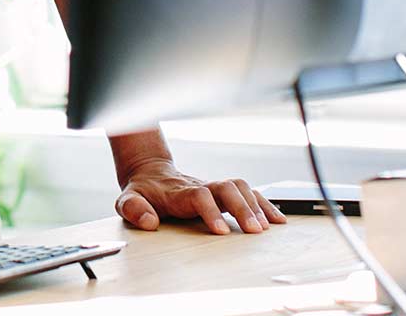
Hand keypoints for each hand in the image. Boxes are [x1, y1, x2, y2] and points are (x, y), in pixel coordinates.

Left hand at [114, 160, 286, 234]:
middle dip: (242, 209)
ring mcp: (213, 187)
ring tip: (266, 228)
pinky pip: (248, 193)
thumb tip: (148, 222)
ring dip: (256, 206)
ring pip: (240, 187)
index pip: (199, 196)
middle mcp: (201, 186)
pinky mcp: (222, 192)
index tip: (221, 232)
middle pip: (227, 188)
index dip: (211, 211)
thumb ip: (133, 209)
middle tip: (254, 231)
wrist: (150, 173)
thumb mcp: (127, 200)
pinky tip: (277, 219)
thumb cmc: (142, 191)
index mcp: (179, 192)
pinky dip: (264, 204)